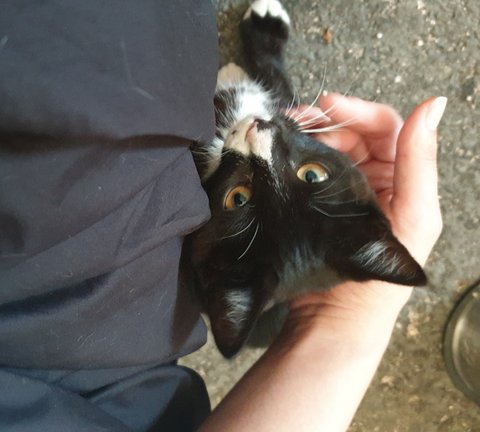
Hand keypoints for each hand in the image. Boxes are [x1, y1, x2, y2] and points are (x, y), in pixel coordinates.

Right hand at [286, 94, 444, 340]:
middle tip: (297, 119)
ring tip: (286, 132)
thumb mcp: (414, 218)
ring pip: (327, 148)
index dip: (358, 111)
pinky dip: (295, 157)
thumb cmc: (379, 277)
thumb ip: (420, 162)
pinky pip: (307, 170)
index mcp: (402, 180)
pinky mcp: (315, 203)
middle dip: (327, 120)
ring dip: (309, 135)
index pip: (385, 129)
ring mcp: (342, 191)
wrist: (333, 318)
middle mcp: (373, 181)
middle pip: (351, 133)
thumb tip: (433, 104)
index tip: (327, 104)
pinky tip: (281, 153)